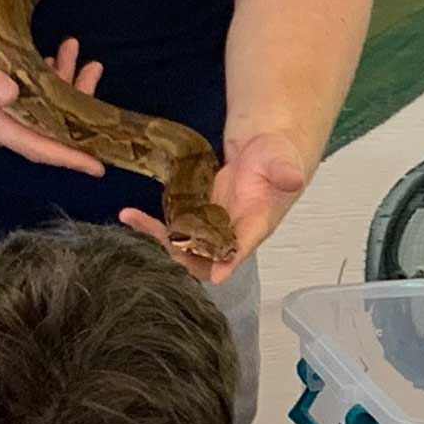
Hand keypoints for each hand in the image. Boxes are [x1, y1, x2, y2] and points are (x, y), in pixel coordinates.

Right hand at [0, 25, 108, 176]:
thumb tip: (11, 94)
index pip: (37, 147)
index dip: (69, 157)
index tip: (99, 165)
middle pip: (47, 130)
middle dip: (76, 106)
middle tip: (94, 67)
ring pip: (41, 113)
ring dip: (62, 85)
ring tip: (74, 50)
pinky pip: (31, 102)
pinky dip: (47, 81)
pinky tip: (53, 57)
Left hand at [120, 126, 308, 285]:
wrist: (263, 151)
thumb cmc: (277, 156)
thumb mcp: (282, 160)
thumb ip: (284, 171)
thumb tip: (292, 178)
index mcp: (256, 224)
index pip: (241, 249)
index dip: (227, 262)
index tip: (216, 273)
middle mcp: (231, 233)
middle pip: (203, 257)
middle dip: (177, 252)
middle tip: (152, 236)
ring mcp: (211, 226)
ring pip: (183, 245)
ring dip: (156, 238)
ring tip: (130, 218)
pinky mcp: (196, 216)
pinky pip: (173, 229)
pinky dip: (152, 225)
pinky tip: (130, 214)